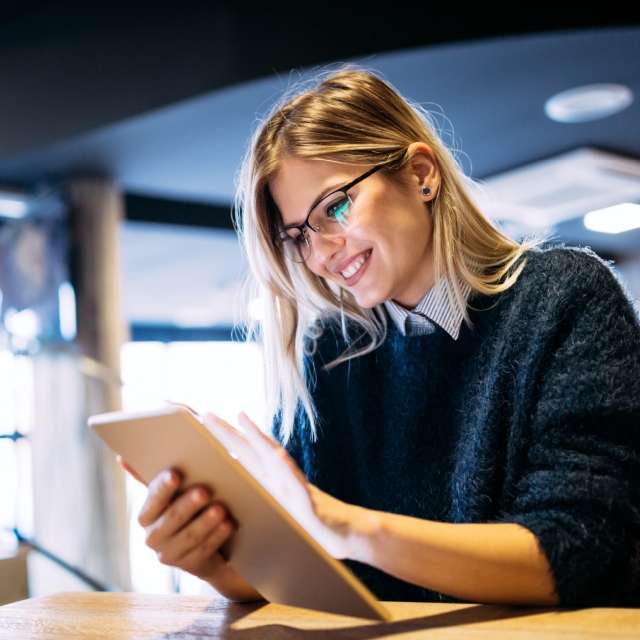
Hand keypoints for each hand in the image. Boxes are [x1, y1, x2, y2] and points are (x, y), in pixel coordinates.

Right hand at [117, 458, 238, 585]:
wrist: (207, 544)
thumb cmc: (190, 509)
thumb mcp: (175, 493)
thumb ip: (156, 479)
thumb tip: (121, 459)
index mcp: (147, 514)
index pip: (153, 498)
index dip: (163, 487)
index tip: (176, 474)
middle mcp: (153, 536)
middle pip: (171, 518)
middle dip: (188, 504)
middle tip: (205, 490)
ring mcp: (169, 554)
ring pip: (189, 536)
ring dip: (206, 521)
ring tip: (221, 508)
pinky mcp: (188, 566)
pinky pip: (203, 550)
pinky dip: (217, 536)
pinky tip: (228, 524)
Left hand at [203, 411, 355, 558]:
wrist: (351, 536)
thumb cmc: (315, 527)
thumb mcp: (283, 516)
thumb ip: (265, 505)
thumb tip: (242, 500)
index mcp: (274, 485)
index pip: (248, 458)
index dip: (228, 440)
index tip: (207, 425)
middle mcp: (285, 481)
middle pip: (254, 451)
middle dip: (230, 433)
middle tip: (207, 414)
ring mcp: (298, 491)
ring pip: (275, 459)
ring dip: (259, 437)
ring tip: (241, 418)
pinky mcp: (312, 507)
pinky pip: (299, 487)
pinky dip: (289, 471)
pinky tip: (278, 457)